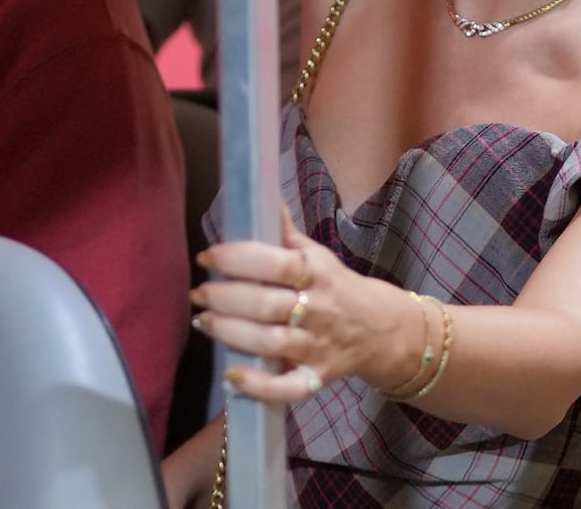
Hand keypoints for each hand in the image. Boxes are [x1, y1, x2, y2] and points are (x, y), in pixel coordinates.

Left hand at [191, 206, 413, 401]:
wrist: (381, 331)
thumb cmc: (337, 287)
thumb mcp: (316, 255)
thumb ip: (283, 232)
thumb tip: (259, 191)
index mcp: (316, 273)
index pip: (277, 263)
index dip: (239, 258)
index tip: (209, 256)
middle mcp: (318, 310)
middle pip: (267, 305)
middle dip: (226, 298)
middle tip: (199, 293)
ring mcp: (317, 347)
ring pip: (271, 342)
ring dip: (231, 333)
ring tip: (204, 321)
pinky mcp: (316, 378)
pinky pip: (287, 388)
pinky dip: (259, 385)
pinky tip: (232, 375)